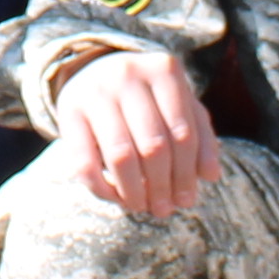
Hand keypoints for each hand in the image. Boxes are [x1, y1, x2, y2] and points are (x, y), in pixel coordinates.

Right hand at [61, 48, 222, 217]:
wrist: (94, 69)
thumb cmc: (148, 97)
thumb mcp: (178, 105)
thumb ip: (200, 135)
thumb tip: (211, 175)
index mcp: (164, 70)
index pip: (183, 133)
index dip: (187, 173)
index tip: (187, 200)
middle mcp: (128, 74)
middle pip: (154, 145)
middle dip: (162, 185)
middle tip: (164, 209)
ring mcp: (95, 90)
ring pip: (120, 155)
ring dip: (134, 191)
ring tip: (141, 206)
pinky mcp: (68, 110)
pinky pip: (85, 161)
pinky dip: (102, 188)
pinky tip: (116, 198)